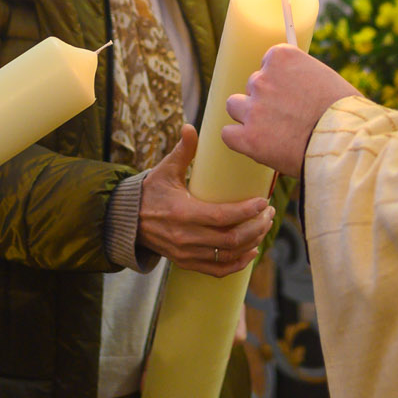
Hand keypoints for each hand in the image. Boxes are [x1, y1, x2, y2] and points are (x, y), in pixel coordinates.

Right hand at [137, 124, 273, 276]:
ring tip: (264, 226)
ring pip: (229, 255)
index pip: (222, 217)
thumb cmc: (150, 192)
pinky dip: (238, 264)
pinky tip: (251, 251)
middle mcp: (186, 237)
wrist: (128, 221)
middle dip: (256, 226)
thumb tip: (191, 127)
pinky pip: (218, 270)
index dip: (247, 211)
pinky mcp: (187, 263)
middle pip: (232, 239)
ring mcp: (187, 253)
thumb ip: (182, 150)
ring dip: (252, 242)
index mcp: (182, 213)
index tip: (263, 201)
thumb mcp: (165, 170)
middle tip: (269, 213)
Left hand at [223, 45, 359, 177]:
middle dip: (267, 100)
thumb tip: (293, 85)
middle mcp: (263, 78)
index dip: (280, 82)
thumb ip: (302, 77)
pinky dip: (241, 141)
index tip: (292, 94)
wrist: (345, 142)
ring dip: (248, 116)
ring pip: (235, 106)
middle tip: (289, 118)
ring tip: (272, 131)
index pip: (268, 64)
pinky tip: (258, 146)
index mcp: (282, 57)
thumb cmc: (346, 113)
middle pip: (254, 85)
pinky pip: (228, 134)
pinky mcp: (248, 137)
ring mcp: (253, 108)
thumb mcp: (326, 80)